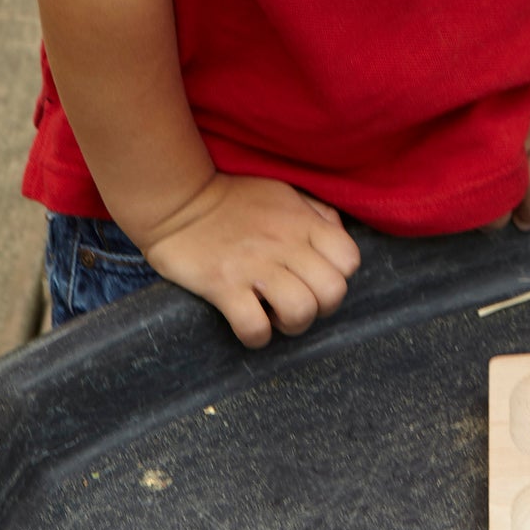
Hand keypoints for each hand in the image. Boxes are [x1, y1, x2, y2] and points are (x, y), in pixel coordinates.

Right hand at [136, 172, 361, 347]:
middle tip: (298, 302)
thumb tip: (337, 237)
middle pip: (333, 292)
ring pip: (301, 312)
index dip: (339, 276)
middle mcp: (286, 244)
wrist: (179, 200)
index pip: (350, 260)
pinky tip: (249, 323)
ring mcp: (255, 267)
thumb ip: (317, 214)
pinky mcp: (223, 286)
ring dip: (292, 324)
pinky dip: (256, 336)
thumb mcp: (285, 193)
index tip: (317, 278)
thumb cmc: (235, 199)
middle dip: (321, 307)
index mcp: (304, 223)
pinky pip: (254, 327)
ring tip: (274, 315)